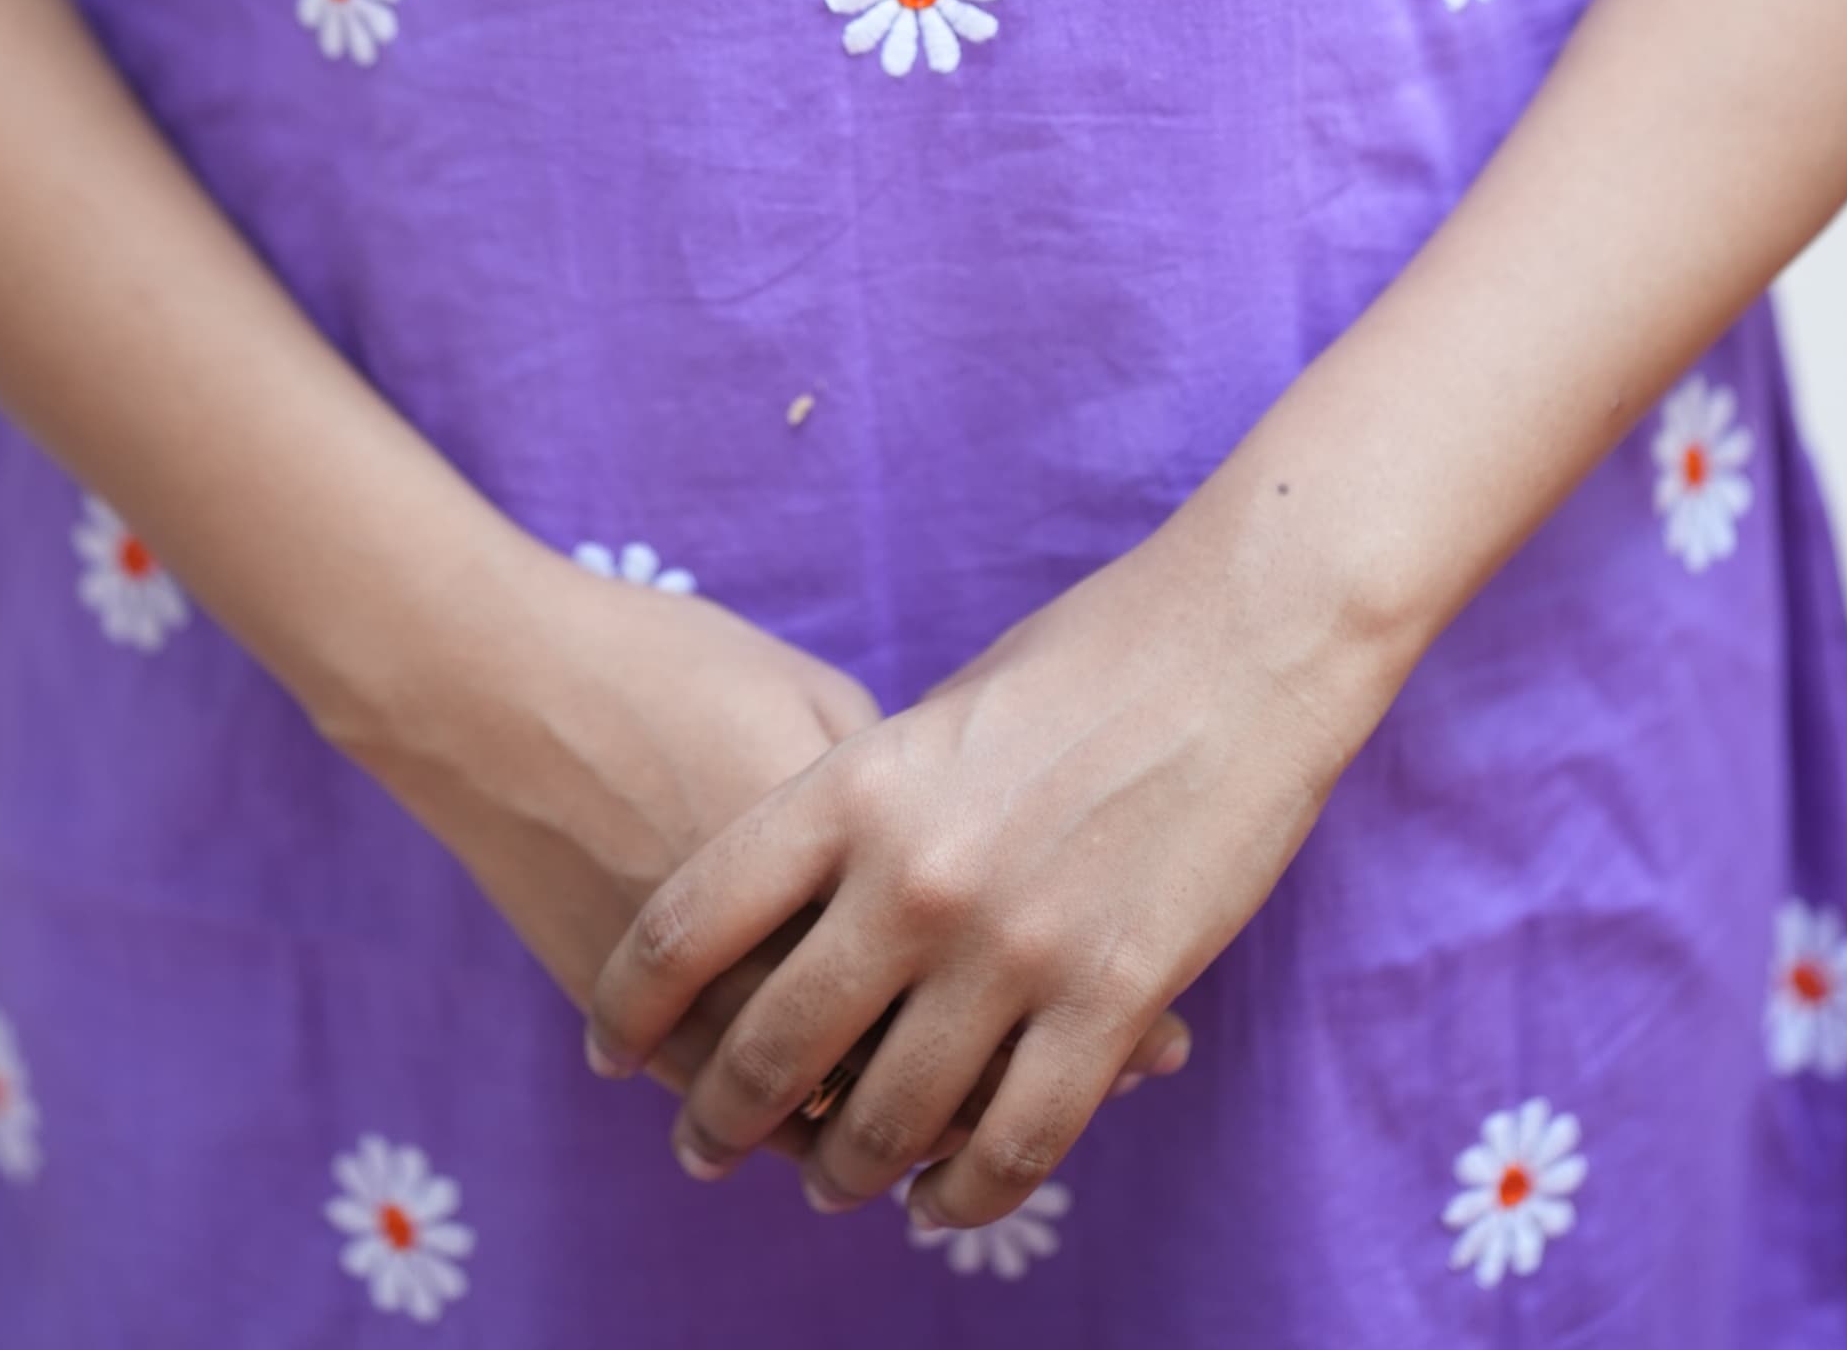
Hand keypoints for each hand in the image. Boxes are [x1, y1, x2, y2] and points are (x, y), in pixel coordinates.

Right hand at [334, 540, 1184, 1155]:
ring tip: (948, 1142)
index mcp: (871, 820)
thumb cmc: (665, 666)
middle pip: (939, 1054)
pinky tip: (825, 1125)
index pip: (1007, 951)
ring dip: (897, 1137)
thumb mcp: (810, 704)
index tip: (1145, 1037)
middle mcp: (810, 914)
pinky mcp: (644, 1024)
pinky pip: (747, 1109)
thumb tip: (997, 848)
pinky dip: (797, 1126)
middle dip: (1008, 1098)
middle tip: (1062, 1102)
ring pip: (840, 1108)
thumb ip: (903, 786)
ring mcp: (723, 981)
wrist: (495, 686)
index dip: (1086, 1011)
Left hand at [585, 483, 1399, 1231]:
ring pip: (888, 1117)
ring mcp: (1015, 949)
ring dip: (840, 1168)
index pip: (690, 919)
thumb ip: (866, 805)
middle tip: (703, 1150)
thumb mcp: (938, 713)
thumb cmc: (1085, 657)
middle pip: (772, 1043)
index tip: (607, 1048)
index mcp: (855, 786)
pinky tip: (940, 1201)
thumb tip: (801, 896)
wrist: (1239, 644)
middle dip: (721, 1117)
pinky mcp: (1114, 1001)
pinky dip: (966, 1192)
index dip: (628, 1000)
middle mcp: (915, 878)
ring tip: (825, 1183)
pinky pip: (1015, 1142)